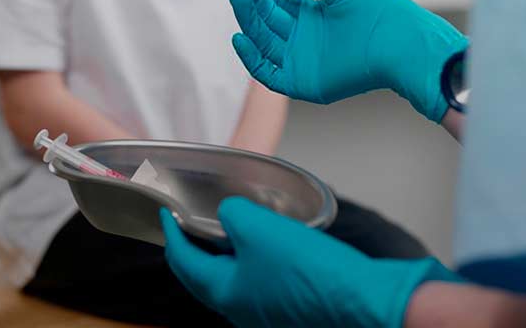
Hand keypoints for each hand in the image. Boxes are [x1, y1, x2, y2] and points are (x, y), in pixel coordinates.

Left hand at [161, 198, 459, 327]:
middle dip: (195, 246)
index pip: (184, 263)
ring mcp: (265, 313)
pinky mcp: (288, 308)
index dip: (172, 234)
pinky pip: (258, 280)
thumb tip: (228, 215)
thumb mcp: (259, 228)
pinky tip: (268, 240)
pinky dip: (252, 258)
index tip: (166, 213)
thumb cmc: (307, 270)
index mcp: (225, 293)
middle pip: (205, 275)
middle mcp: (240, 310)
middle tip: (192, 220)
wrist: (359, 300)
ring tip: (229, 223)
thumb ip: (232, 215)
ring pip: (233, 278)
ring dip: (226, 251)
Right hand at [221, 0, 467, 121]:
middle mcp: (302, 37)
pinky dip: (250, 57)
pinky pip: (267, 72)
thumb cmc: (377, 11)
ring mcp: (300, 60)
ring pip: (261, 39)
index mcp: (311, 14)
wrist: (401, 43)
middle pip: (263, 16)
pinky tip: (241, 36)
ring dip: (246, 17)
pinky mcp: (301, 81)